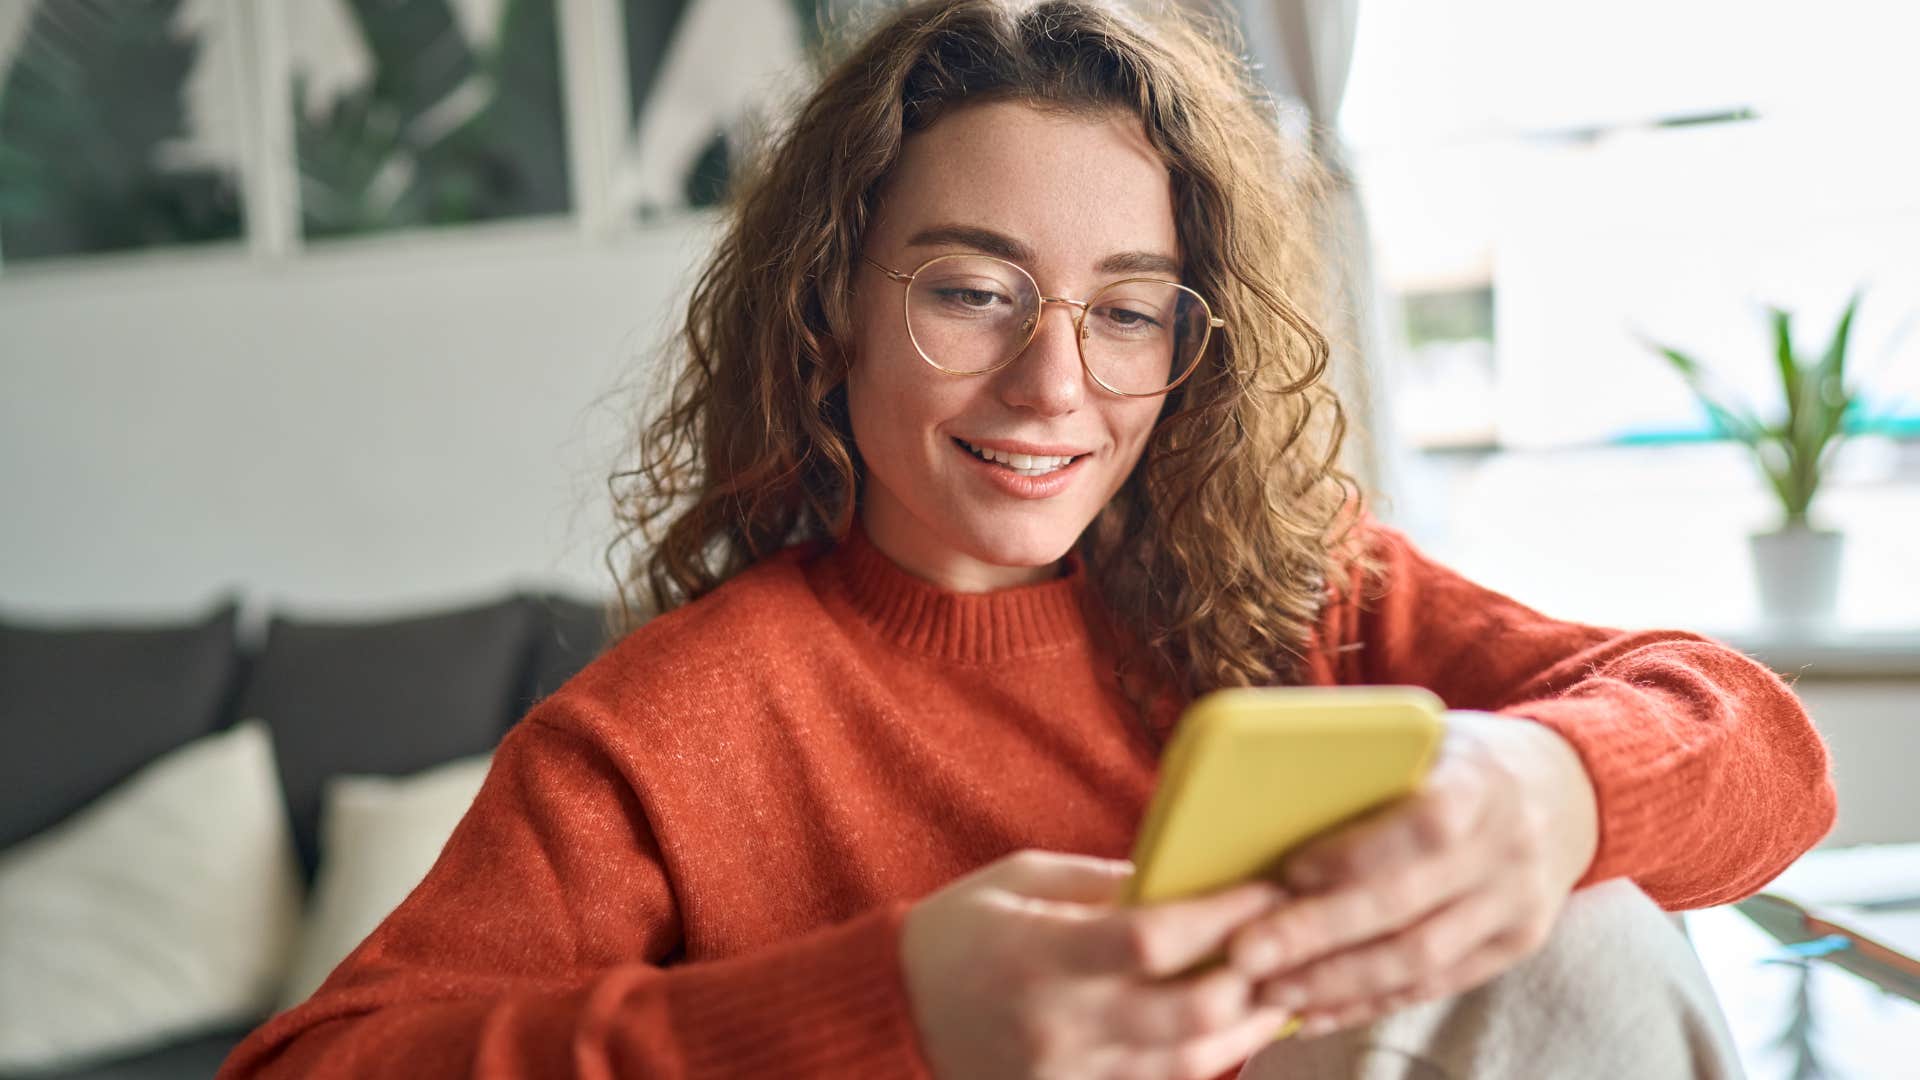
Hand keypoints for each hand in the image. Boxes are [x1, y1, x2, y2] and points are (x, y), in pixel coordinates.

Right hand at [899, 849, 1299, 1079]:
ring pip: (1188, 1064)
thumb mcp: (1020, 881)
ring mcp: (1067, 1075)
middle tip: (1294, 941)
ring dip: (1249, 1028)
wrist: (891, 1016)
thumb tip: (1187, 878)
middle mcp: (1058, 1025)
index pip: (1152, 940)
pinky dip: (1206, 1060)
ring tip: (1287, 989)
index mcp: (1039, 956)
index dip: (1222, 916)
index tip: (1268, 886)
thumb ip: (1103, 882)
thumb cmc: (957, 932)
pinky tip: (1237, 1029)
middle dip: (1254, 978)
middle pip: (1189, 1014)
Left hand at [1224, 710, 1598, 1038]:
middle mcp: (1507, 849)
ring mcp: (1517, 905)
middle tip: (1246, 953)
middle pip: (1407, 906)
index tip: (1289, 870)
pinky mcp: (1514, 946)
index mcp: (1481, 782)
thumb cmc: (1465, 757)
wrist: (1568, 789)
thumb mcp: (1430, 736)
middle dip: (1318, 934)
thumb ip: (1369, 766)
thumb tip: (1265, 800)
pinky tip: (1315, 1012)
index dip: (1356, 854)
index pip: (1424, 825)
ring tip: (1269, 990)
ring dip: (1336, 982)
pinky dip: (1369, 1002)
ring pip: (1419, 959)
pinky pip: (1435, 986)